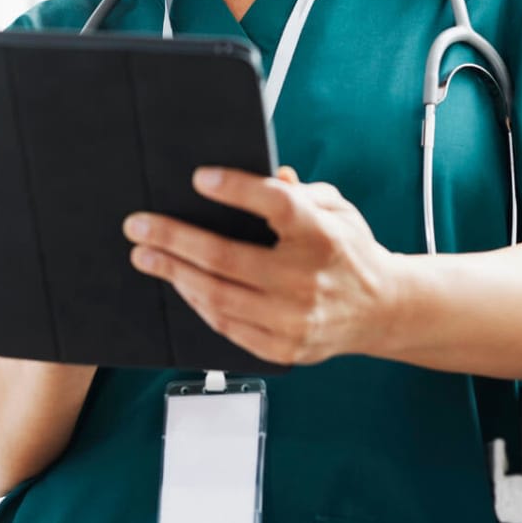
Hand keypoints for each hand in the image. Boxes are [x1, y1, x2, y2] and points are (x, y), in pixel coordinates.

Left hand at [122, 165, 404, 365]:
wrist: (381, 310)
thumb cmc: (350, 251)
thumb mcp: (337, 208)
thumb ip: (300, 192)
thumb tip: (267, 175)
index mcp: (324, 236)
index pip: (277, 205)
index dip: (237, 190)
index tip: (199, 178)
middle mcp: (307, 280)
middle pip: (227, 258)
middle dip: (174, 239)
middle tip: (139, 226)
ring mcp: (294, 319)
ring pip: (218, 296)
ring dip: (174, 274)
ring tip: (147, 256)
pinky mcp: (283, 347)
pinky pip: (227, 326)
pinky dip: (198, 303)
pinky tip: (180, 284)